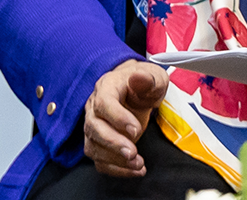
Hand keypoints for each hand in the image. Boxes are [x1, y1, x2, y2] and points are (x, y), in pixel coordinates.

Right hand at [83, 60, 168, 177]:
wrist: (136, 91)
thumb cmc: (145, 84)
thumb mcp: (153, 77)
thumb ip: (148, 79)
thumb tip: (138, 77)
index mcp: (107, 87)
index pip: (103, 103)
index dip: (117, 118)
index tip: (136, 130)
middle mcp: (94, 106)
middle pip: (93, 127)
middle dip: (113, 143)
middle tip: (133, 153)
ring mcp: (94, 125)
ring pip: (93, 146)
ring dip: (114, 160)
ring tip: (138, 164)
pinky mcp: (99, 142)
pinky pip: (99, 160)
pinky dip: (116, 169)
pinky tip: (135, 170)